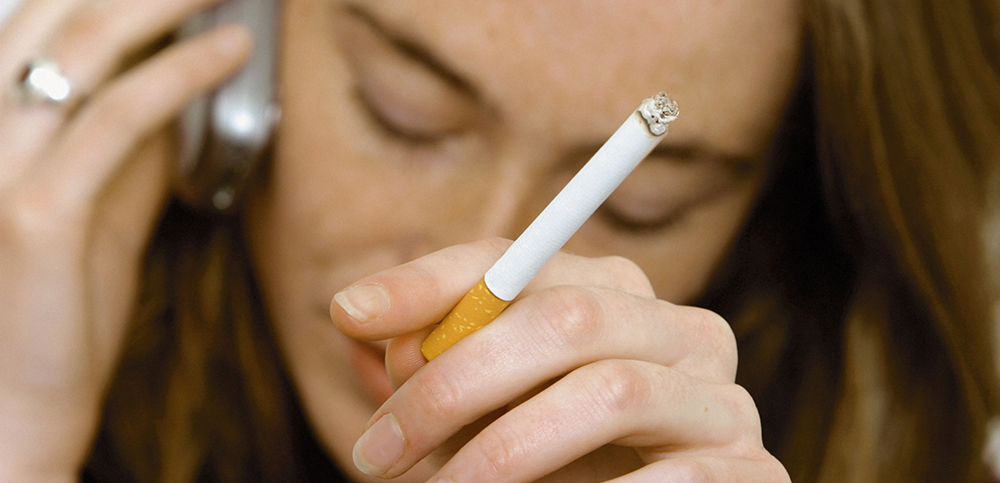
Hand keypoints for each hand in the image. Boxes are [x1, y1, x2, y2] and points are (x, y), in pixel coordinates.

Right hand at [0, 0, 249, 477]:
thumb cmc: (54, 313)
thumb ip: (129, 149)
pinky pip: (119, 118)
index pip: (45, 21)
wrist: (15, 410)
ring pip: (85, 48)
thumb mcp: (100, 211)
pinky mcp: (35, 212)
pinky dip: (181, 72)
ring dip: (166, 4)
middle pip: (61, 16)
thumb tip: (177, 89)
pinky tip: (230, 49)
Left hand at [333, 238, 789, 481]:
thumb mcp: (482, 415)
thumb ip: (433, 363)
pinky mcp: (754, 475)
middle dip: (456, 382)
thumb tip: (357, 314)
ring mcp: (725, 402)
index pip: (522, 261)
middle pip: (567, 316)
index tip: (348, 315)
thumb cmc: (548, 473)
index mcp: (620, 299)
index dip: (431, 281)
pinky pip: (670, 480)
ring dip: (503, 453)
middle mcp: (684, 331)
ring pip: (611, 393)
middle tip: (376, 451)